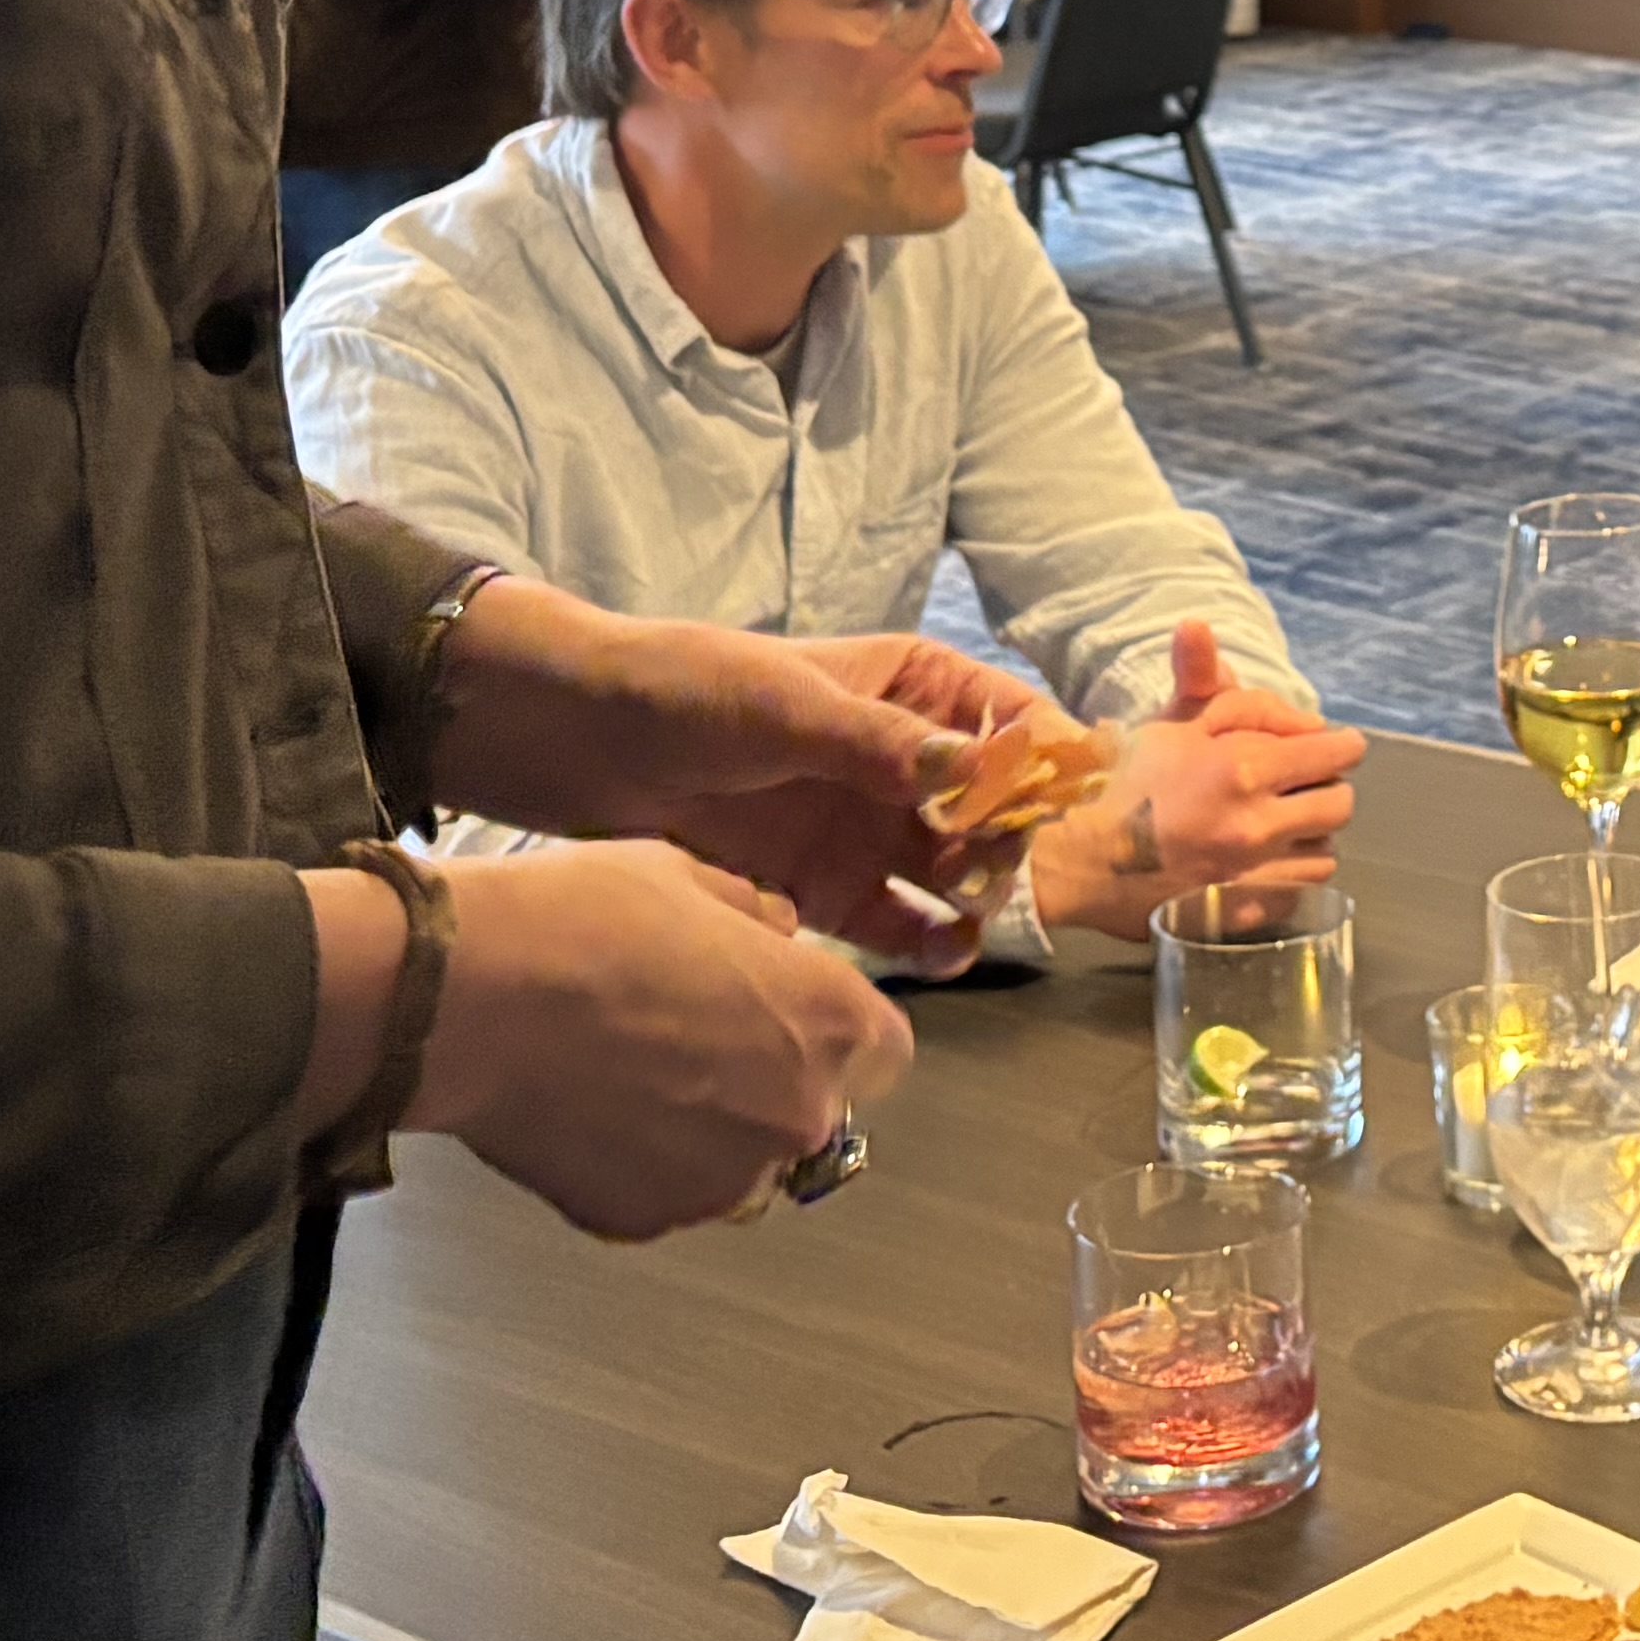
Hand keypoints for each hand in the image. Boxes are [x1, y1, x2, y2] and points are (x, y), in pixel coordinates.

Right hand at [413, 838, 916, 1239]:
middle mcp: (794, 1116)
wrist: (474, 997)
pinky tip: (592, 1109)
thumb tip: (773, 933)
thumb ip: (754, 916)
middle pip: (815, 1113)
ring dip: (710, 1130)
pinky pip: (667, 1195)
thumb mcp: (689, 875)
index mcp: (825, 1023)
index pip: (885, 1051)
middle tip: (693, 1035)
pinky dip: (642, 1165)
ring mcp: (721, 1182)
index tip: (793, 1013)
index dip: (837, 1029)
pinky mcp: (646, 1221)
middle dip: (770, 1081)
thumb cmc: (580, 924)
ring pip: (742, 1164)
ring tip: (631, 1072)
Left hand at [429, 587, 1028, 963]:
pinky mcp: (826, 887)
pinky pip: (899, 921)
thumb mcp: (788, 708)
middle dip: (1009, 839)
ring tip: (971, 918)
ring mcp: (865, 826)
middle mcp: (899, 759)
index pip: (1005, 717)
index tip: (1060, 803)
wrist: (580, 745)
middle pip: (992, 805)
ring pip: (953, 868)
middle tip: (994, 872)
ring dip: (976, 893)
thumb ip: (880, 745)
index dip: (1041, 759)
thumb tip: (973, 770)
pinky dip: (929, 940)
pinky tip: (942, 955)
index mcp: (906, 685)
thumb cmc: (688, 694)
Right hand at [1030, 620, 1367, 942]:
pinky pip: (1298, 894)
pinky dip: (1293, 876)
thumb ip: (1211, 682)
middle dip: (1330, 789)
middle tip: (1308, 786)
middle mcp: (1256, 825)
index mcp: (1242, 768)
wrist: (1075, 859)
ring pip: (1325, 855)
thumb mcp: (1170, 720)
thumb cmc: (1122, 782)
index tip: (1341, 746)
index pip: (1331, 755)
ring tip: (1285, 827)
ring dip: (1312, 836)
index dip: (1343, 747)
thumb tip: (1206, 629)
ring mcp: (1250, 876)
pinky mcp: (1240, 913)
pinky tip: (1267, 863)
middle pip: (1339, 807)